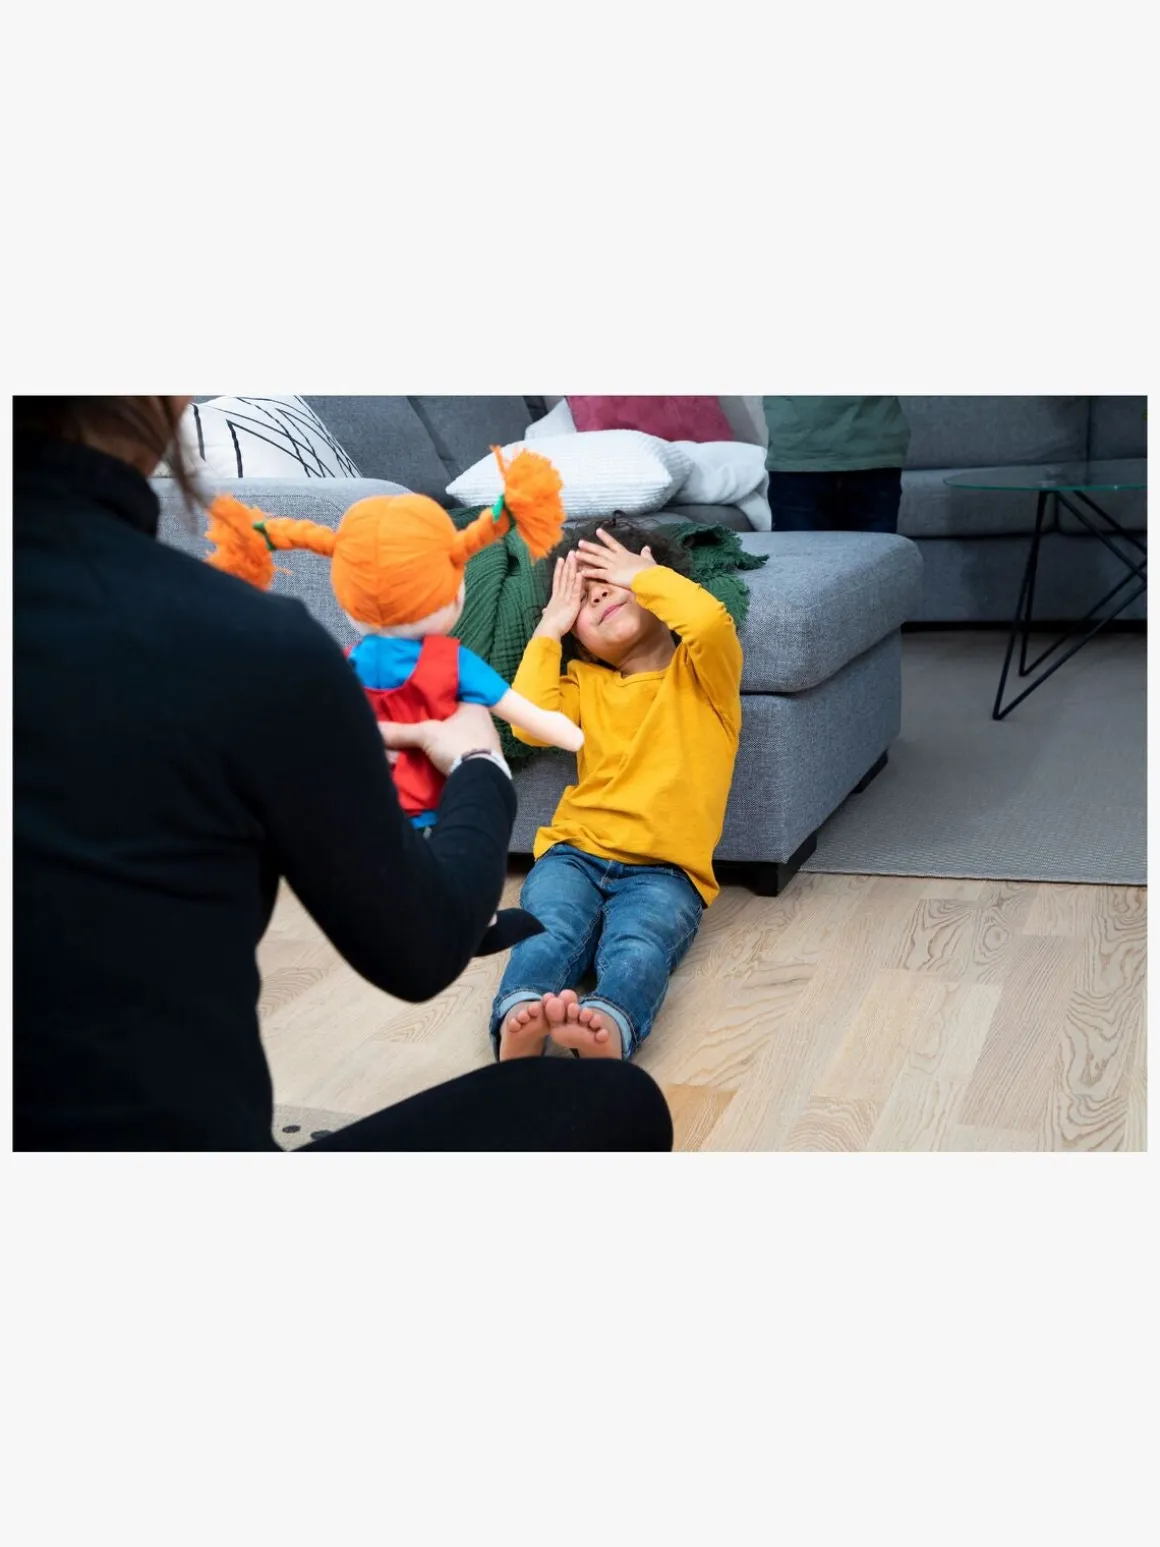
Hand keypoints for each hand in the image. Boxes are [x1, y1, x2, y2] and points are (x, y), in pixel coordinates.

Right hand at [379, 703, 500, 776]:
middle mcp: (482, 724)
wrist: (480, 783)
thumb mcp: (426, 734)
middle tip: (406, 733)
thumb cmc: (458, 745)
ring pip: (448, 742)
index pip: (448, 698)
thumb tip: (376, 730)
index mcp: (475, 707)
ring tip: (409, 752)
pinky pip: (454, 758)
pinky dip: (439, 761)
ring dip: (429, 748)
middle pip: (446, 723)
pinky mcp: (479, 766)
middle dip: (425, 729)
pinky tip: (424, 764)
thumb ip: (401, 731)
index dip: (429, 702)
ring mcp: (482, 747)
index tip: (411, 707)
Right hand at [535, 549, 584, 639]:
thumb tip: (544, 611)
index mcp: (555, 598)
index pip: (558, 581)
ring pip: (569, 580)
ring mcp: (565, 598)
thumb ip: (547, 612)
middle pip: (564, 576)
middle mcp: (559, 595)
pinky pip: (575, 590)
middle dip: (567, 564)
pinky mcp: (572, 604)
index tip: (561, 560)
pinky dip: (577, 581)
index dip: (559, 570)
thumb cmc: (548, 627)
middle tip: (570, 552)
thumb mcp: (548, 617)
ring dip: (572, 568)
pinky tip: (580, 573)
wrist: (548, 631)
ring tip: (575, 557)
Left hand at [576, 527, 654, 589]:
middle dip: (589, 546)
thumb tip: (647, 548)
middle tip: (580, 542)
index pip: (613, 543)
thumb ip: (646, 553)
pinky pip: (597, 573)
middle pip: (600, 550)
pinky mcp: (611, 575)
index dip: (605, 537)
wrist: (647, 577)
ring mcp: (612, 566)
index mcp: (625, 553)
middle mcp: (616, 558)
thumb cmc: (649, 570)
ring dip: (586, 557)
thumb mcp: (648, 559)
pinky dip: (589, 572)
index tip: (598, 531)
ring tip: (576, 554)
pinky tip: (581, 571)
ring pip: (596, 560)